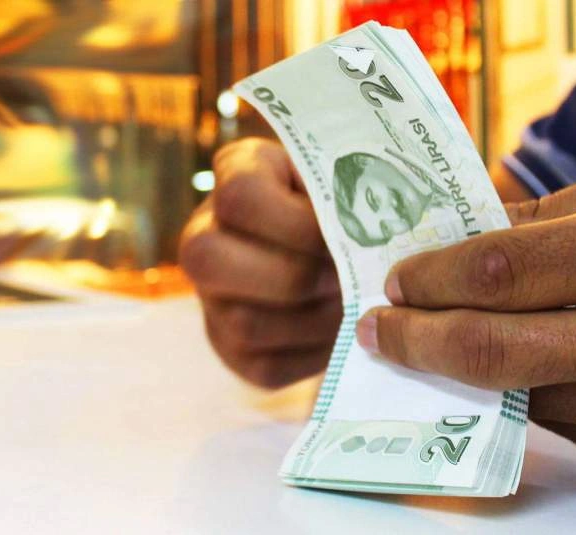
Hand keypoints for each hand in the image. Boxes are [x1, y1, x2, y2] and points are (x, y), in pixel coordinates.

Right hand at [180, 138, 340, 387]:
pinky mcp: (229, 349)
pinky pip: (265, 366)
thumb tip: (372, 240)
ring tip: (352, 305)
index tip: (343, 234)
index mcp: (237, 173)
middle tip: (345, 278)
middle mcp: (203, 235)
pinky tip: (339, 331)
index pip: (238, 197)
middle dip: (296, 276)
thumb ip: (349, 199)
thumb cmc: (348, 205)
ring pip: (245, 322)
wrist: (337, 249)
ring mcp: (210, 298)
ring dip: (313, 321)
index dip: (296, 223)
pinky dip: (314, 356)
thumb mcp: (346, 181)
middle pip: (212, 260)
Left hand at [357, 152, 575, 476]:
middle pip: (492, 350)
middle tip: (376, 328)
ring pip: (511, 393)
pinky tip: (499, 363)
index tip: (397, 279)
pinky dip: (512, 390)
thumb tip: (456, 238)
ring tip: (423, 339)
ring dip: (454, 368)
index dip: (435, 277)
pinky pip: (551, 418)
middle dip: (415, 339)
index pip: (505, 269)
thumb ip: (551, 212)